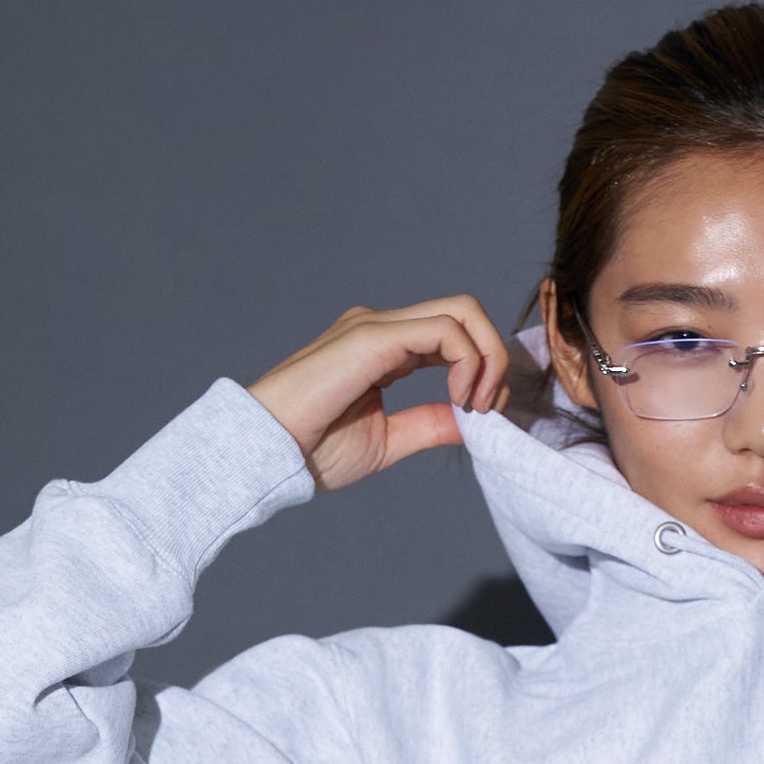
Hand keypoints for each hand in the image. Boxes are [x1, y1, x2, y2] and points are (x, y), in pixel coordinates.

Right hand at [247, 296, 511, 490]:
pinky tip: (460, 400)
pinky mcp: (374, 337)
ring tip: (476, 408)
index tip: (484, 414)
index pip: (452, 334)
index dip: (483, 368)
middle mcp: (382, 327)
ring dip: (487, 360)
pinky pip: (443, 331)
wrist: (269, 450)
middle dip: (494, 356)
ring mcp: (376, 326)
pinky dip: (467, 362)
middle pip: (464, 312)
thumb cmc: (313, 450)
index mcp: (384, 348)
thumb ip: (429, 425)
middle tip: (491, 407)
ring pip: (461, 313)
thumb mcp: (389, 440)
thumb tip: (471, 422)